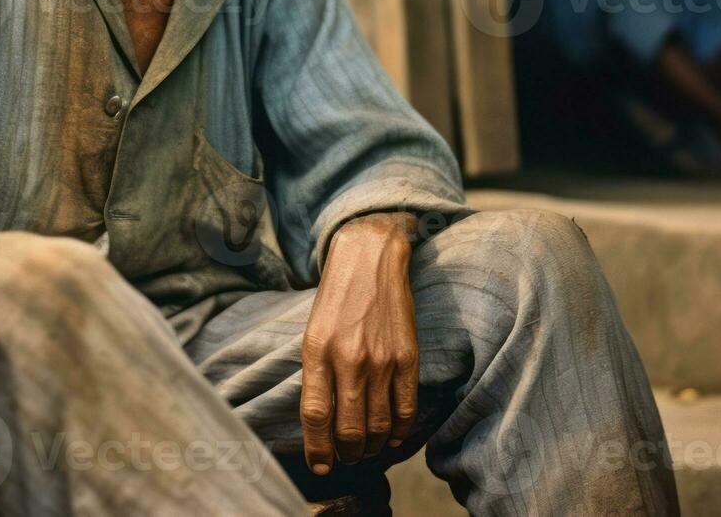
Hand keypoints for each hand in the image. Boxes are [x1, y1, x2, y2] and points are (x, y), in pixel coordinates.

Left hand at [300, 212, 418, 474]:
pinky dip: (399, 431)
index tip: (320, 466)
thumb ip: (317, 373)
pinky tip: (391, 438)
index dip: (317, 449)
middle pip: (348, 429)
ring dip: (370, 447)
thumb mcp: (313, 331)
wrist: (369, 256)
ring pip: (377, 424)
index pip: (315, 415)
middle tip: (345, 458)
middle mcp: (348, 357)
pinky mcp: (407, 355)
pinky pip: (405, 407)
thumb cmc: (336, 296)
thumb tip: (322, 421)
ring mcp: (381, 358)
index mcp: (317, 350)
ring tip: (365, 451)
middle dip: (346, 454)